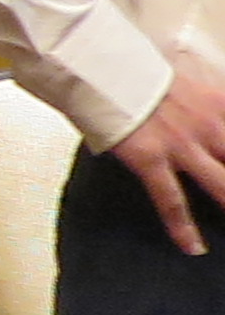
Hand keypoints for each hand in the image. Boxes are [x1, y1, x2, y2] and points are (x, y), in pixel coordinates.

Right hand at [112, 67, 224, 255]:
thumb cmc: (140, 71)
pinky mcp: (151, 160)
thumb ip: (210, 102)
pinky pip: (172, 200)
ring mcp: (182, 145)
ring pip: (222, 186)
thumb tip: (216, 114)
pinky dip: (183, 227)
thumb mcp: (190, 80)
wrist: (102, 67)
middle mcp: (210, 126)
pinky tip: (193, 247)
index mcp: (221, 104)